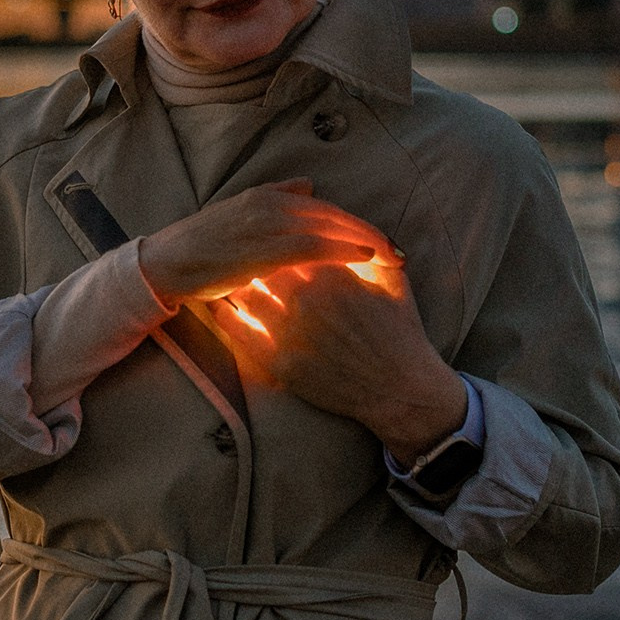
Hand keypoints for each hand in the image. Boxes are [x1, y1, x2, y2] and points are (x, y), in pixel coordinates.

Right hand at [138, 180, 398, 306]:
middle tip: (399, 252)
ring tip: (393, 258)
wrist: (167, 264)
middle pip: (334, 215)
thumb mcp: (239, 215)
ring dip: (366, 242)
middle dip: (369, 233)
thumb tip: (310, 186)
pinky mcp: (265, 248)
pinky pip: (316, 247)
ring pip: (330, 228)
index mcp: (267, 196)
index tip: (382, 241)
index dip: (356, 224)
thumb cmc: (202, 248)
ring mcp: (268, 224)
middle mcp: (271, 203)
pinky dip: (345, 251)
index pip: (324, 207)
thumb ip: (275, 199)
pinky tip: (367, 260)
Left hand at [205, 259, 466, 463]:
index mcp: (331, 273)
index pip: (292, 242)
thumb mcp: (394, 283)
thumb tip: (353, 231)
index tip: (273, 235)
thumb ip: (370, 252)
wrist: (399, 389)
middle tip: (242, 249)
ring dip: (235, 280)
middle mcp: (305, 298)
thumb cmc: (401, 334)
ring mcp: (289, 330)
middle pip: (264, 262)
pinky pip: (238, 330)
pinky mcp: (278, 361)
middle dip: (254, 254)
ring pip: (246, 292)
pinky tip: (218, 303)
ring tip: (227, 274)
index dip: (280, 237)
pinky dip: (224, 313)